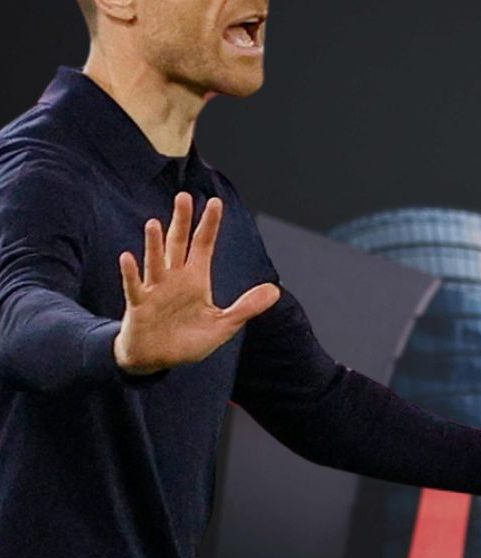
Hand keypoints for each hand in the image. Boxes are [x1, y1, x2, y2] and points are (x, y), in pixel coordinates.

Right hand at [113, 192, 280, 374]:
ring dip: (154, 244)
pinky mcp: (139, 307)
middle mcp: (174, 279)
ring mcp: (155, 291)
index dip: (209, 225)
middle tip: (184, 197)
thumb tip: (275, 290)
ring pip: (155, 262)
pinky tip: (128, 257)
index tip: (215, 202)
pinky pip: (134, 288)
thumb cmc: (189, 340)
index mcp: (195, 280)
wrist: (158, 360)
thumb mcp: (224, 325)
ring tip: (154, 223)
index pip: (204, 245)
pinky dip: (131, 274)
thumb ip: (247, 307)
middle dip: (181, 221)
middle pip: (178, 244)